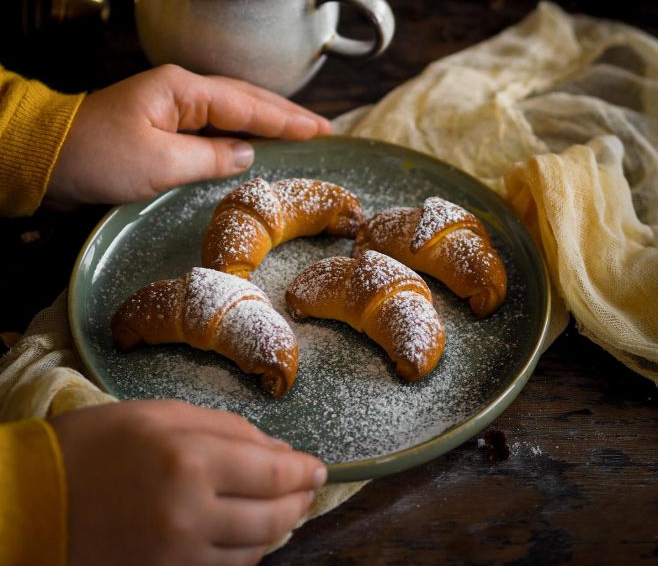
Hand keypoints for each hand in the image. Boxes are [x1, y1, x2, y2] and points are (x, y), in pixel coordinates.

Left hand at [47, 65, 330, 204]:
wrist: (44, 159)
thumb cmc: (98, 156)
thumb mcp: (160, 162)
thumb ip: (211, 157)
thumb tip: (249, 153)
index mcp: (183, 89)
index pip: (249, 104)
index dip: (289, 119)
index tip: (323, 130)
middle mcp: (181, 90)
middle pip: (246, 98)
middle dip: (286, 114)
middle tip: (323, 129)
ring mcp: (171, 106)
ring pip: (231, 110)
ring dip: (267, 121)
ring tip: (301, 132)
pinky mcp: (161, 126)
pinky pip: (213, 126)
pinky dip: (240, 133)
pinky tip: (254, 143)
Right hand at [51, 399, 326, 565]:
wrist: (35, 503)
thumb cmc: (97, 443)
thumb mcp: (160, 414)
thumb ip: (224, 429)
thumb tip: (277, 452)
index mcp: (191, 461)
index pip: (274, 474)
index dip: (304, 472)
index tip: (319, 467)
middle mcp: (192, 515)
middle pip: (272, 518)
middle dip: (298, 502)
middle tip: (308, 487)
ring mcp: (178, 557)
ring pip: (254, 551)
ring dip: (277, 529)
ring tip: (284, 509)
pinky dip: (246, 554)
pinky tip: (248, 535)